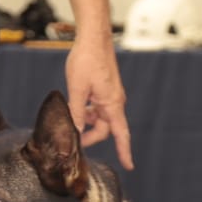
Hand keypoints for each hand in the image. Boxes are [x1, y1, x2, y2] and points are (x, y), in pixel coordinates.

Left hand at [65, 38, 132, 169]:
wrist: (93, 37)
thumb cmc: (87, 59)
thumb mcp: (77, 89)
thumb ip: (76, 112)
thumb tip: (75, 131)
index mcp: (112, 104)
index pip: (121, 134)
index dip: (125, 151)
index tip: (129, 165)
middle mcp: (115, 102)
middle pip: (106, 129)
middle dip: (90, 136)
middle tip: (72, 138)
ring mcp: (111, 95)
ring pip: (100, 118)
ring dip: (87, 121)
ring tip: (71, 115)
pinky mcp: (105, 89)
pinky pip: (99, 107)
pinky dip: (88, 110)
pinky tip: (76, 104)